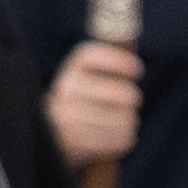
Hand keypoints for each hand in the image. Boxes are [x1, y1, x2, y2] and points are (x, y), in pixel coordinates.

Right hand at [47, 39, 141, 165]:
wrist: (50, 139)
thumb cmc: (81, 102)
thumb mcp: (87, 78)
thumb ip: (109, 63)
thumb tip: (131, 43)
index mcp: (71, 70)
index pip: (93, 57)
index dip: (119, 61)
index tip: (137, 70)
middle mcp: (66, 92)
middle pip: (122, 94)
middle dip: (132, 99)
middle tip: (129, 101)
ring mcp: (69, 119)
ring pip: (125, 119)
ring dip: (128, 121)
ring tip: (116, 122)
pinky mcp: (77, 144)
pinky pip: (120, 140)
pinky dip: (123, 139)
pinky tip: (112, 137)